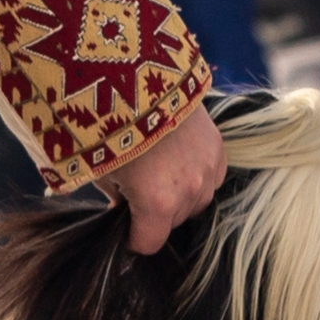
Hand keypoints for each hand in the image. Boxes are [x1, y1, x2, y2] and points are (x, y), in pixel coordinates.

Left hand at [99, 103, 228, 257]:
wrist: (140, 76)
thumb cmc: (110, 125)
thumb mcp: (100, 169)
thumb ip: (115, 198)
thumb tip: (121, 210)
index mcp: (157, 202)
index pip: (149, 243)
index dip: (134, 239)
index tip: (125, 230)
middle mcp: (189, 192)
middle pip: (173, 223)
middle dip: (155, 215)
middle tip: (136, 191)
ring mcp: (208, 170)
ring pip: (196, 202)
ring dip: (179, 196)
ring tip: (157, 172)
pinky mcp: (218, 149)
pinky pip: (211, 178)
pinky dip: (196, 175)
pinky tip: (177, 159)